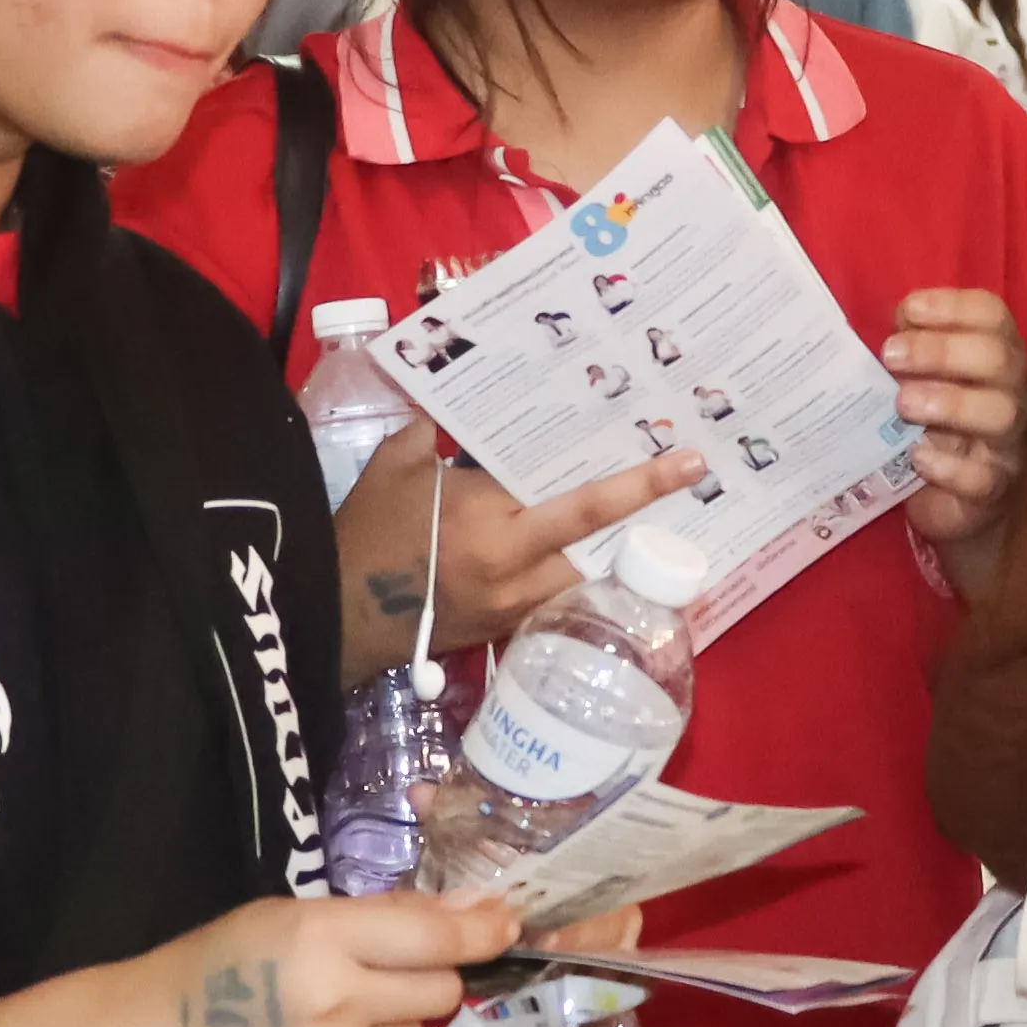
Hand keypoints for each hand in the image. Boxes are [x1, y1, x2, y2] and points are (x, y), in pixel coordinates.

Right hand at [142, 887, 517, 1026]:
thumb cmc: (218, 965)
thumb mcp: (289, 916)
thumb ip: (380, 916)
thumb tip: (469, 908)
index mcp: (322, 938)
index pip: (433, 935)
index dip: (482, 930)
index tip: (509, 925)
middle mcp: (336, 1003)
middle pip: (440, 992)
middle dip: (429, 982)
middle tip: (388, 979)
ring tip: (350, 1022)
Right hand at [338, 422, 703, 666]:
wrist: (336, 617)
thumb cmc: (365, 533)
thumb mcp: (396, 464)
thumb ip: (436, 428)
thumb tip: (463, 397)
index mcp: (490, 522)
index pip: (580, 501)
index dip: (637, 483)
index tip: (686, 463)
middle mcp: (515, 569)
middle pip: (602, 544)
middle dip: (646, 518)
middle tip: (689, 489)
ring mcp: (515, 607)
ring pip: (589, 577)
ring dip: (622, 552)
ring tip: (661, 523)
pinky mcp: (507, 629)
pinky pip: (562, 599)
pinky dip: (585, 577)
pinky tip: (604, 557)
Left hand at [882, 288, 1026, 549]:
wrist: (949, 502)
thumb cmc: (933, 426)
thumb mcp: (920, 381)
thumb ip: (909, 350)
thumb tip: (895, 326)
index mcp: (998, 356)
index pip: (992, 316)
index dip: (953, 307)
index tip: (907, 312)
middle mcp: (1016, 394)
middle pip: (999, 359)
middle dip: (942, 351)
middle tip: (891, 356)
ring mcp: (1011, 445)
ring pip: (1001, 413)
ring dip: (950, 402)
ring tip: (904, 404)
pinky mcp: (996, 492)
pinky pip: (983, 478)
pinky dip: (949, 466)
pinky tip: (918, 457)